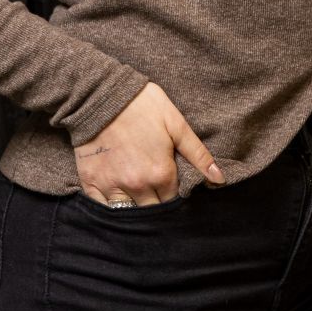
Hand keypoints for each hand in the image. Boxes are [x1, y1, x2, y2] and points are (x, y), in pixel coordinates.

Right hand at [72, 82, 225, 206]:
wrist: (101, 95)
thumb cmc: (142, 106)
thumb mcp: (176, 124)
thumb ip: (199, 155)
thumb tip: (220, 179)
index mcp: (161, 174)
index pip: (173, 201)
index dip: (174, 196)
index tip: (171, 187)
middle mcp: (137, 185)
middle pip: (152, 211)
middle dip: (157, 205)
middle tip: (155, 192)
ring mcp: (112, 186)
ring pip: (128, 214)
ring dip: (135, 208)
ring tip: (138, 197)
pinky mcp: (91, 183)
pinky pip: (102, 209)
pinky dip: (110, 208)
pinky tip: (117, 198)